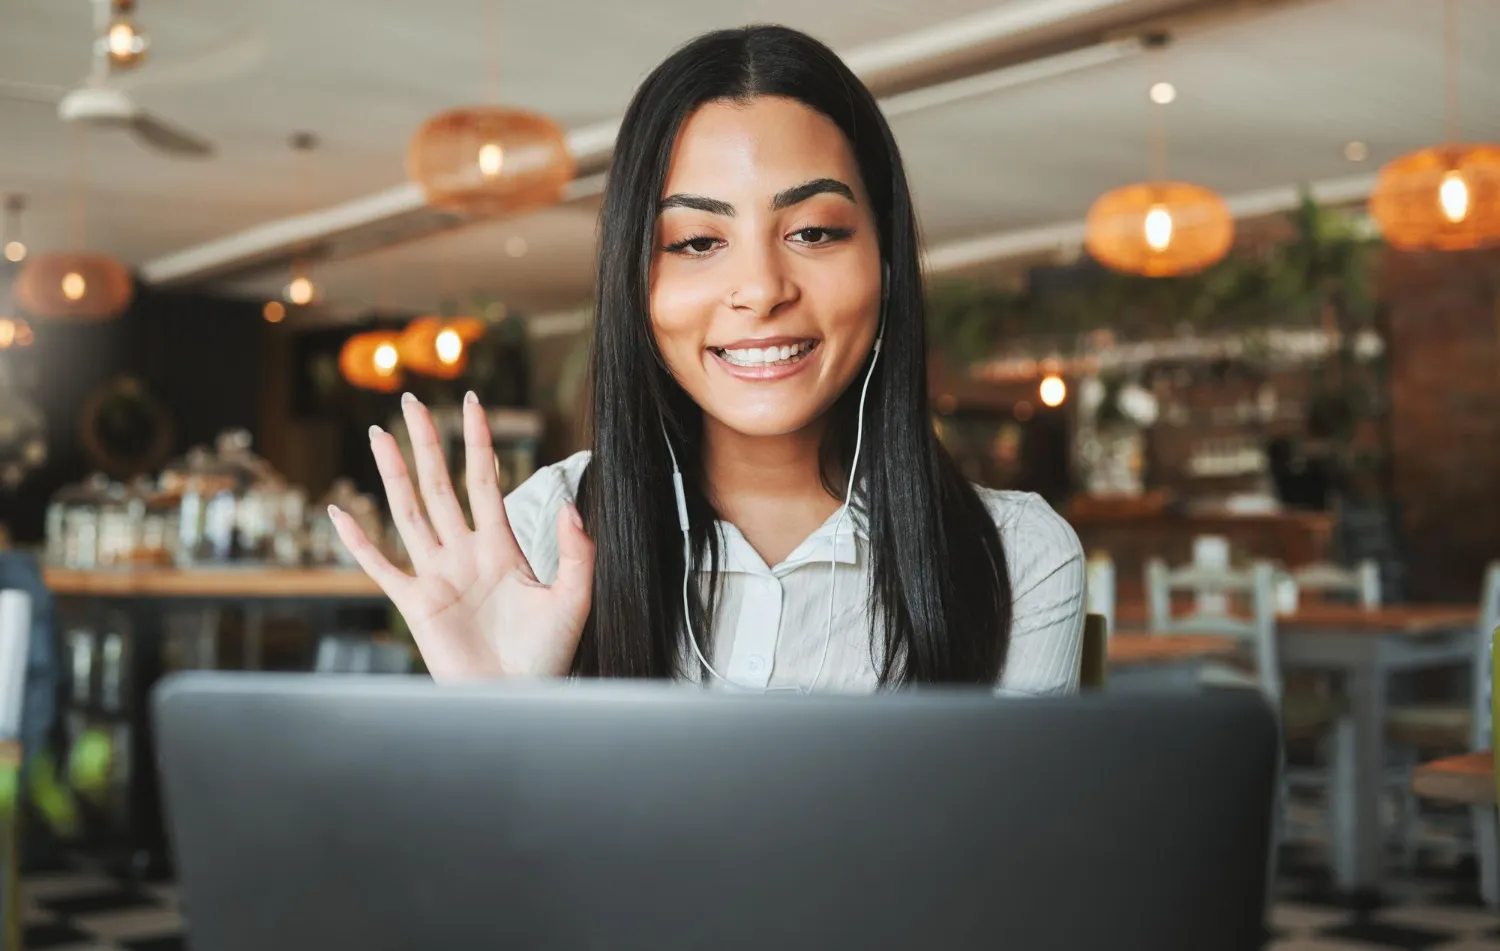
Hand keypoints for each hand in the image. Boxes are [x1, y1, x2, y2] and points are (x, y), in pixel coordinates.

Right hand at [329, 391, 594, 679]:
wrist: (520, 697)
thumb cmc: (548, 655)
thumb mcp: (574, 598)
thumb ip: (576, 552)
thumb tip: (570, 505)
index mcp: (501, 546)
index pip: (484, 480)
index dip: (477, 441)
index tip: (471, 402)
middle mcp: (464, 553)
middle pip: (440, 484)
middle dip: (427, 443)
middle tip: (411, 401)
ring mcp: (437, 575)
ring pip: (409, 512)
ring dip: (393, 474)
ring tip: (378, 435)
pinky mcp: (416, 605)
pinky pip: (380, 567)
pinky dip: (358, 541)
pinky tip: (340, 512)